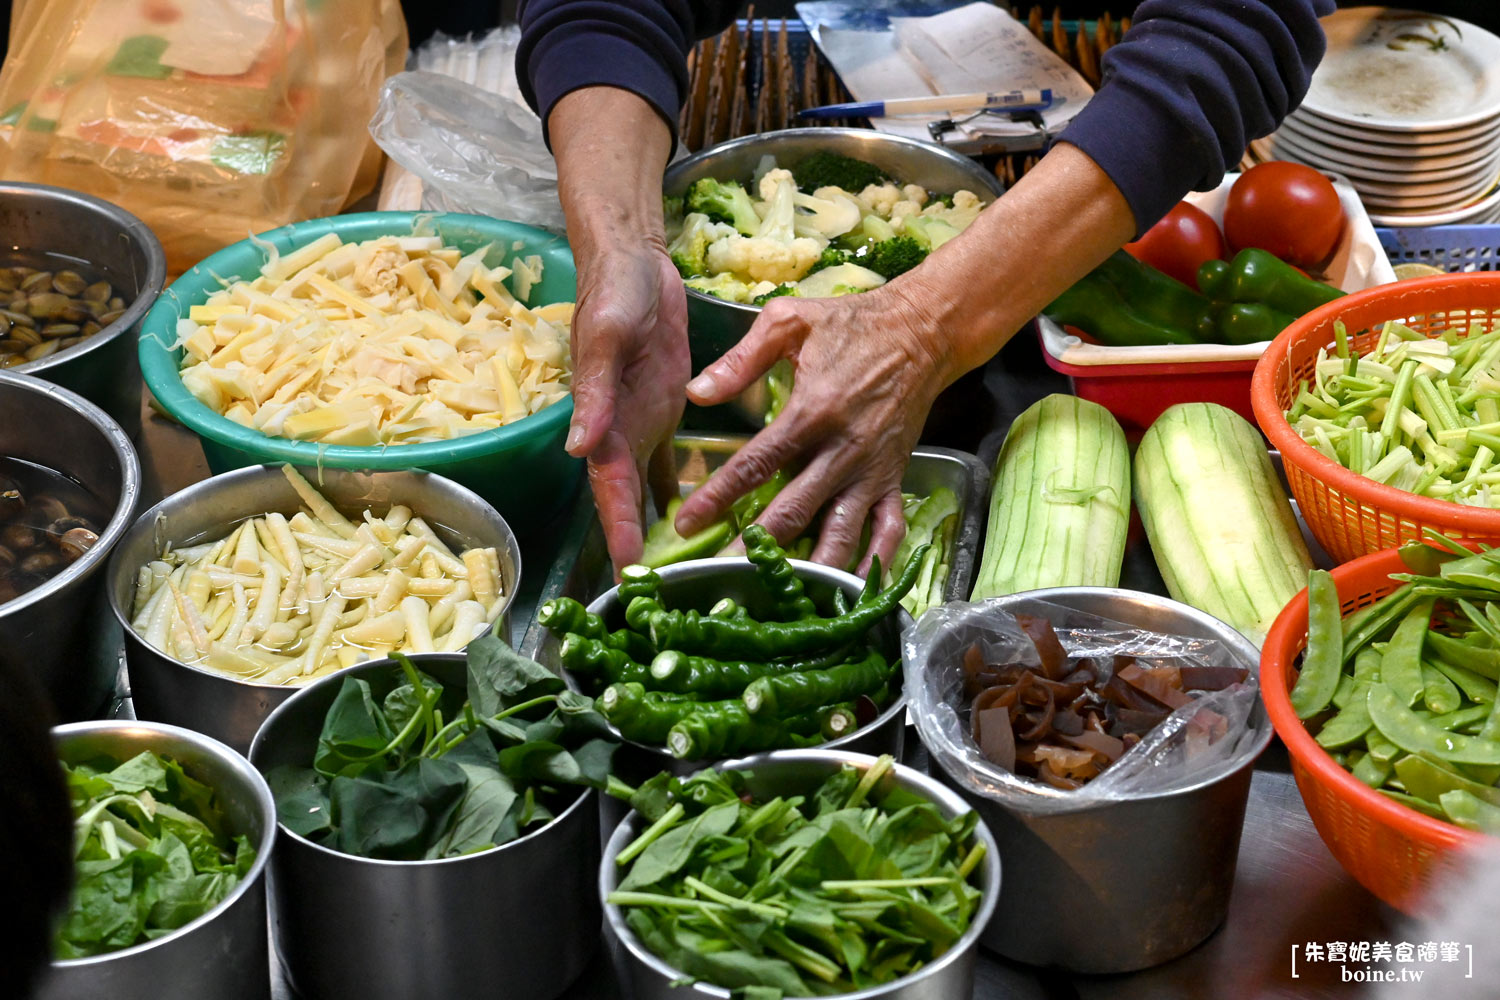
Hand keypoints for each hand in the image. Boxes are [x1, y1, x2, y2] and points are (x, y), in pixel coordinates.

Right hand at [546, 86, 684, 572]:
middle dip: (639, 550)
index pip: (610, 491)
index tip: (630, 577)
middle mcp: (620, 435)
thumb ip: (594, 393)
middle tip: (657, 599)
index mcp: (602, 423)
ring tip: (684, 574)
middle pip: (629, 504)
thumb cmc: (613, 293)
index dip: (619, 533)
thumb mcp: (606, 337)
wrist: (634, 259)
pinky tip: (707, 523)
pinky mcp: (663, 414)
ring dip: (661, 531)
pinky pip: (673, 465)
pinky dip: (685, 495)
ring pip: (650, 493)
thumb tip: (579, 448)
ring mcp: (643, 427)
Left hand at [674, 284, 953, 572]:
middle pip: (792, 512)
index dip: (718, 498)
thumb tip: (697, 393)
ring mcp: (872, 471)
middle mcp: (843, 450)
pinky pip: (887, 530)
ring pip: (840, 533)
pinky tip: (852, 592)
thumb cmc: (851, 323)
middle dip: (754, 549)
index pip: (755, 465)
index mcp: (812, 412)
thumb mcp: (789, 322)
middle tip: (719, 577)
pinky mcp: (895, 479)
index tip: (686, 523)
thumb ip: (741, 359)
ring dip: (810, 569)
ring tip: (781, 599)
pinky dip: (873, 564)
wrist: (923, 330)